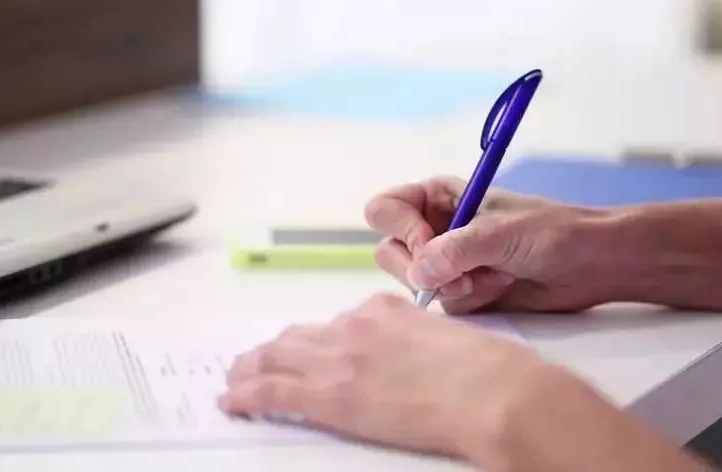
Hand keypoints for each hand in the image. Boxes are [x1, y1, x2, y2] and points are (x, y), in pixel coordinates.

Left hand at [219, 294, 559, 466]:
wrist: (490, 393)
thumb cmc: (485, 369)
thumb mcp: (446, 337)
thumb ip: (415, 339)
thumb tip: (408, 354)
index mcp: (382, 310)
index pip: (337, 323)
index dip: (317, 341)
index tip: (310, 350)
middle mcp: (352, 327)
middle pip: (297, 337)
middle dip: (275, 350)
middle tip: (258, 360)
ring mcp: (337, 359)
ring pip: (275, 358)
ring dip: (251, 368)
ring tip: (236, 378)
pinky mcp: (328, 395)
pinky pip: (271, 392)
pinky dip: (245, 395)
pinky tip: (232, 400)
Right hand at [364, 177, 620, 313]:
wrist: (592, 264)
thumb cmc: (553, 232)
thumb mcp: (502, 232)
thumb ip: (456, 251)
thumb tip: (420, 275)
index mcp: (437, 198)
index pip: (385, 210)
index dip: (402, 231)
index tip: (430, 247)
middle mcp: (434, 229)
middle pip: (391, 252)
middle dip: (423, 270)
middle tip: (459, 277)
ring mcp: (445, 263)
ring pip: (413, 284)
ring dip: (451, 288)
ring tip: (492, 278)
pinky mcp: (460, 292)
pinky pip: (440, 306)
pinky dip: (469, 301)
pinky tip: (499, 288)